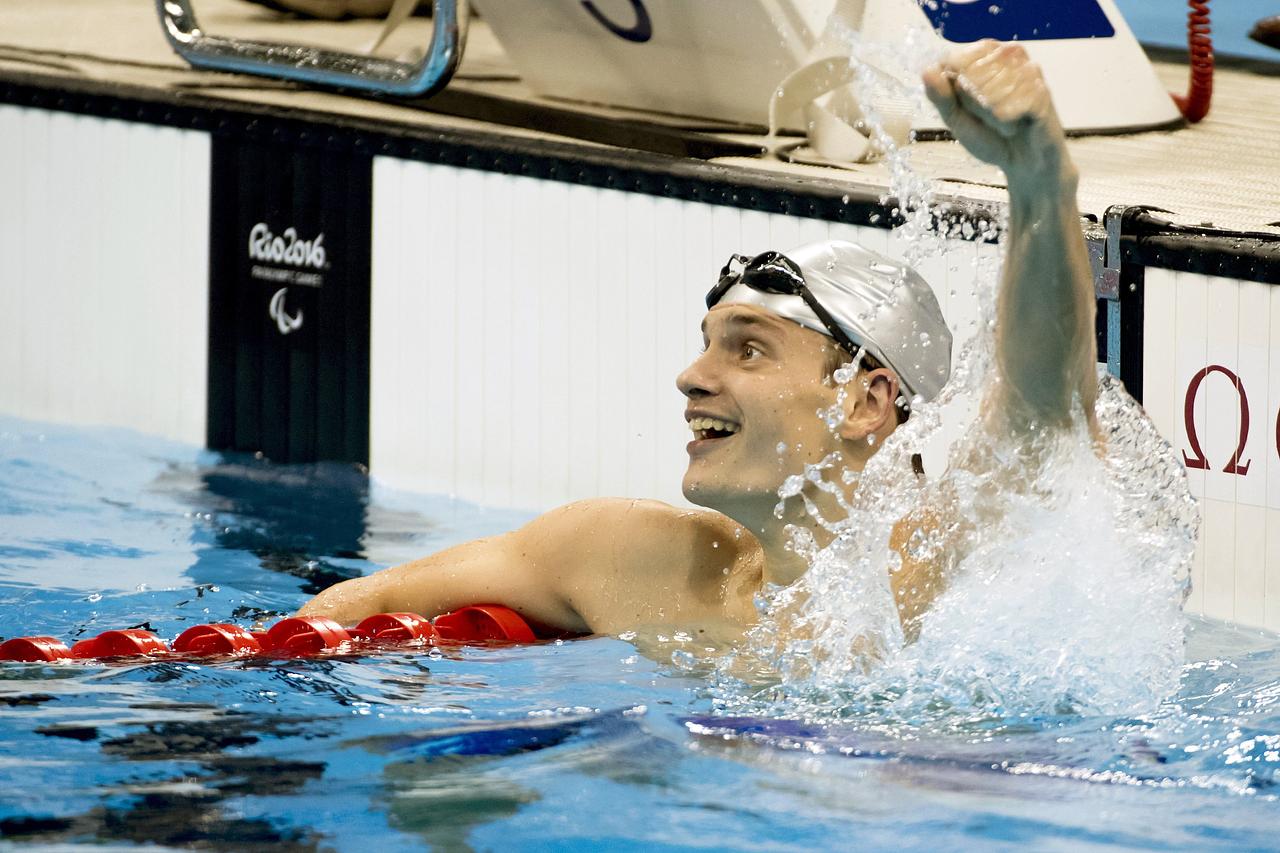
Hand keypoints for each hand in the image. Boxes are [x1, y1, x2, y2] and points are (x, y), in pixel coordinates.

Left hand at [922, 40, 1073, 191]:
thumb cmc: (988, 134)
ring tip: (1005, 120)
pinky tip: (1017, 124)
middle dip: (974, 106)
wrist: (1023, 160)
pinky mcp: (1041, 90)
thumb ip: (940, 96)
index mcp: (985, 52)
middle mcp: (1008, 52)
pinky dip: (1006, 124)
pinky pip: (1007, 110)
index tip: (970, 103)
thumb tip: (926, 71)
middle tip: (990, 115)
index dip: (955, 92)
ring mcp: (1028, 69)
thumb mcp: (956, 117)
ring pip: (988, 95)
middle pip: (970, 78)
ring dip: (991, 117)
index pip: (953, 62)